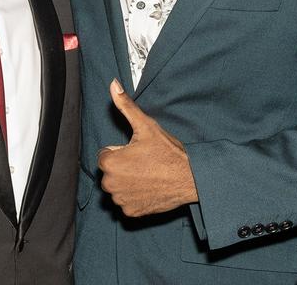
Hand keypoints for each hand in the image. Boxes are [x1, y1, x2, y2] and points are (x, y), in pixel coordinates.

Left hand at [97, 79, 197, 216]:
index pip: (105, 155)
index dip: (121, 151)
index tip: (138, 152)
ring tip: (148, 175)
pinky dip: (136, 197)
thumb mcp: (146, 126)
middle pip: (110, 172)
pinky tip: (150, 189)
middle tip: (144, 163)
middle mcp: (110, 184)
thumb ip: (125, 105)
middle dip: (123, 167)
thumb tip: (112, 84)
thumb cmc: (168, 153)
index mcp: (109, 163)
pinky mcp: (131, 213)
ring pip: (118, 187)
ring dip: (128, 182)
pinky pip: (127, 203)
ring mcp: (120, 200)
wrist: (190, 178)